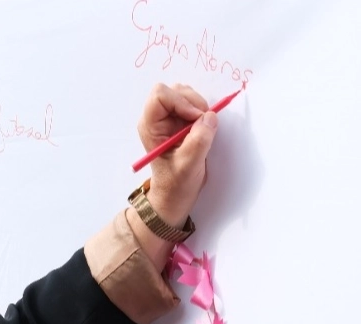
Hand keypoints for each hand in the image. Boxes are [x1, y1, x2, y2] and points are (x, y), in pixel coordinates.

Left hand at [137, 83, 217, 226]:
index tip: (196, 118)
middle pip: (174, 91)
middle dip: (193, 102)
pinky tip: (204, 129)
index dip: (181, 101)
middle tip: (204, 122)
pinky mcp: (181, 122)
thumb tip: (210, 117)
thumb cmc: (176, 184)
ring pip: (185, 95)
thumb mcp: (189, 165)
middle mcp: (157, 119)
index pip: (160, 95)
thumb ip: (199, 141)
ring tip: (204, 127)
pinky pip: (193, 105)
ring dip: (199, 106)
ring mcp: (169, 119)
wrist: (175, 195)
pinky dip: (202, 112)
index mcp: (150, 127)